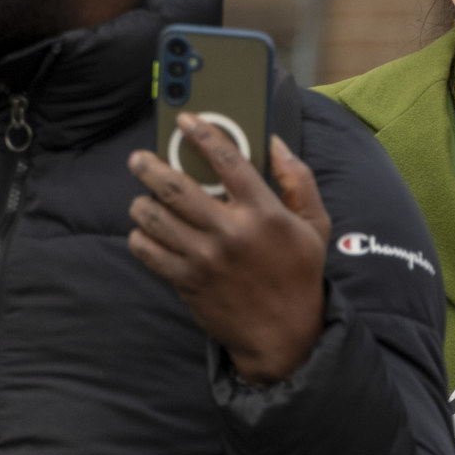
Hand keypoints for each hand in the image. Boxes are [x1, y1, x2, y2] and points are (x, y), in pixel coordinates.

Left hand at [127, 113, 329, 382]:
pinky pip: (146, 249)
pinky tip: (148, 231)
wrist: (283, 334)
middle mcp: (229, 232)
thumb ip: (298, 180)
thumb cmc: (299, 273)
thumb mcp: (314, 224)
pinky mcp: (185, 281)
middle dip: (149, 166)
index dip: (203, 134)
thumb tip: (275, 143)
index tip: (186, 120)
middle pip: (174, 186)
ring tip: (143, 198)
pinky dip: (140, 235)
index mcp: (264, 213)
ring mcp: (203, 258)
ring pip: (153, 217)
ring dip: (141, 202)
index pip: (227, 161)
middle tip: (139, 159)